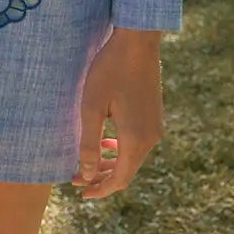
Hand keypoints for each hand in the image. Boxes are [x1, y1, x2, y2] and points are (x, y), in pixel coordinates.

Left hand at [72, 27, 163, 199]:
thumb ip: (89, 144)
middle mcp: (151, 137)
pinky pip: (137, 142)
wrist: (137, 41)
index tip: (80, 193)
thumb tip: (87, 175)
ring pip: (132, 156)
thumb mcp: (91, 107)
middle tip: (77, 178)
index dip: (100, 189)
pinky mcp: (154, 115)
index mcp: (136, 140)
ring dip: (111, 162)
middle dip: (101, 177)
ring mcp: (155, 126)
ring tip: (88, 162)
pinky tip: (106, 140)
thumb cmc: (109, 71)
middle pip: (127, 170)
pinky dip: (120, 149)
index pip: (119, 179)